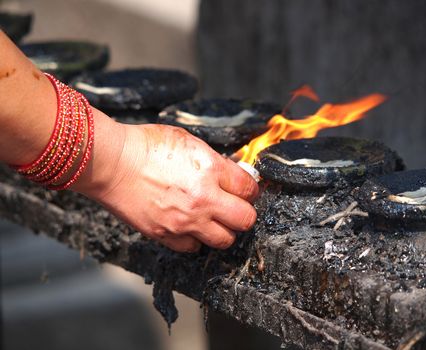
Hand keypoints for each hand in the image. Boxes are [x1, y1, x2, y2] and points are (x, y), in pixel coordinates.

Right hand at [75, 111, 258, 251]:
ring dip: (222, 230)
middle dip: (244, 213)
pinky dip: (194, 239)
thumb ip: (214, 161)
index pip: (250, 189)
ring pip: (224, 240)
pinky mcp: (166, 235)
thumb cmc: (146, 145)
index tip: (244, 190)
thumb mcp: (188, 141)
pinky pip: (193, 247)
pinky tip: (188, 226)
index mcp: (211, 170)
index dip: (250, 189)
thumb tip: (232, 172)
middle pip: (246, 220)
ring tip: (212, 219)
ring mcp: (185, 221)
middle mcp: (203, 199)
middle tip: (234, 207)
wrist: (110, 163)